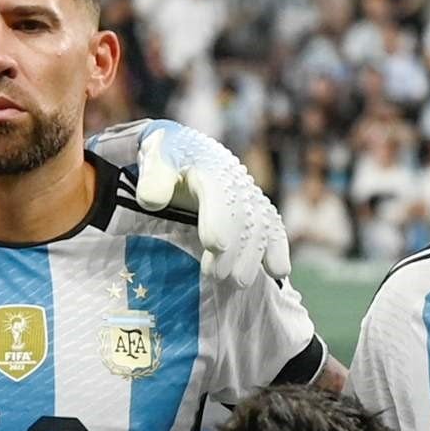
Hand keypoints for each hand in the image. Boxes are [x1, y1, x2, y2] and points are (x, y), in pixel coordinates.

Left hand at [133, 119, 293, 285]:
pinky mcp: (257, 209)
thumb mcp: (155, 159)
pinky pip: (273, 227)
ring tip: (239, 283)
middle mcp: (235, 180)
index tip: (214, 245)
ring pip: (260, 225)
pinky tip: (278, 272)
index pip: (219, 193)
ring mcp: (249, 195)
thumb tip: (151, 200)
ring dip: (253, 255)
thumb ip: (153, 179)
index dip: (219, 219)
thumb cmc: (168, 159)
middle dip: (234, 247)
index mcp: (209, 166)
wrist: (186, 148)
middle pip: (242, 215)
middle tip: (216, 276)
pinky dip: (278, 248)